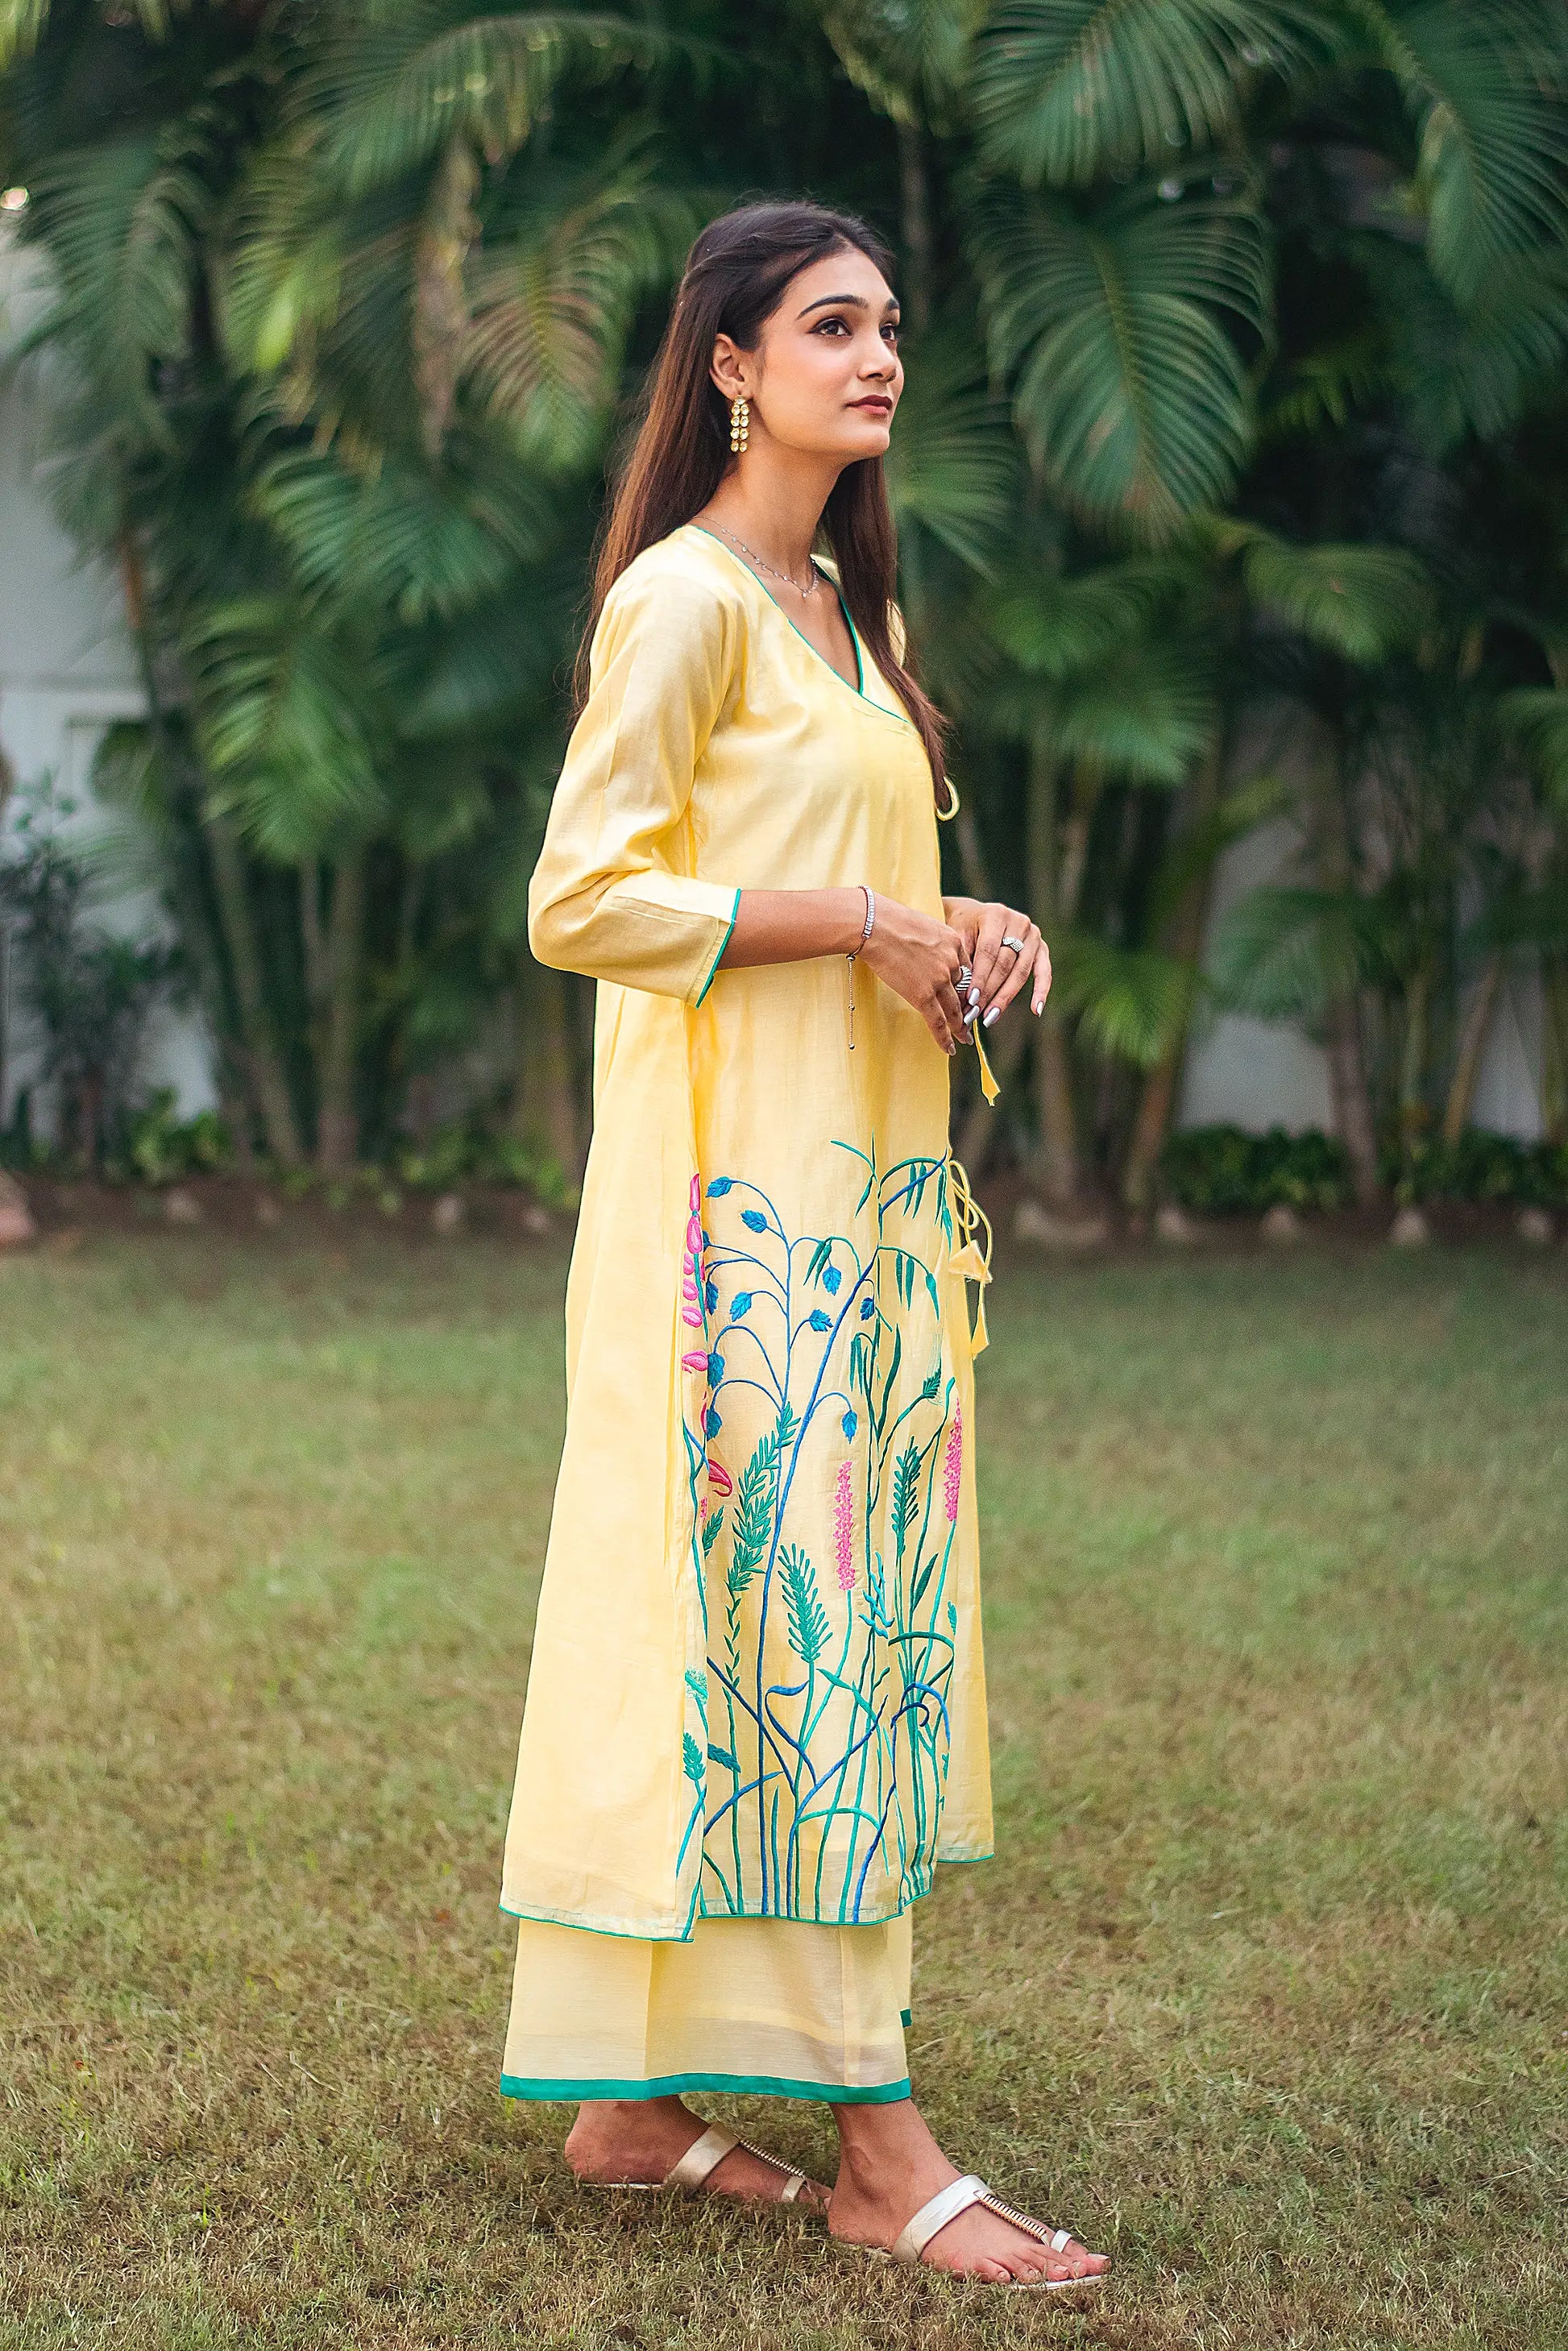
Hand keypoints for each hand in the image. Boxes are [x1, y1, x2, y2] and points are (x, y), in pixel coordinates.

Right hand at [859, 896, 969, 1053]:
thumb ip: (932, 940)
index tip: (968, 997)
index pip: (966, 970)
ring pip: (954, 1009)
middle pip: (964, 991)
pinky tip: (950, 1048)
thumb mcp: (924, 924)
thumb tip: (925, 948)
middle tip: (971, 1021)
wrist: (877, 925)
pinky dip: (945, 1037)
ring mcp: (939, 980)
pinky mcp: (923, 994)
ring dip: (960, 1026)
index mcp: (954, 942)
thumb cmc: (891, 920)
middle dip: (968, 1009)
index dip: (968, 986)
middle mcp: (952, 962)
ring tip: (964, 1038)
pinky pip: (937, 1021)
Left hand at [942, 896, 1050, 1027]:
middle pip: (1005, 964)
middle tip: (975, 1013)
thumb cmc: (962, 926)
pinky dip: (1041, 991)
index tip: (970, 1000)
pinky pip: (1044, 971)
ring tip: (990, 1017)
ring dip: (1005, 998)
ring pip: (1021, 972)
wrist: (973, 913)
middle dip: (989, 992)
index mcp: (996, 915)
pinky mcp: (1041, 947)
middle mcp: (1019, 922)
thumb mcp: (956, 935)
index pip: (988, 952)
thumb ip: (962, 961)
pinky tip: (1036, 1010)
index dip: (979, 977)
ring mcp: (1033, 934)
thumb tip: (963, 998)